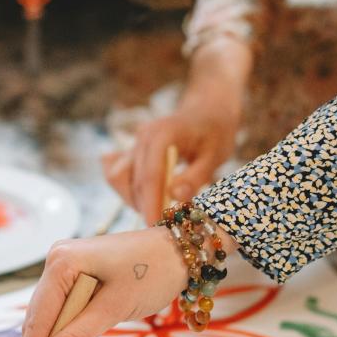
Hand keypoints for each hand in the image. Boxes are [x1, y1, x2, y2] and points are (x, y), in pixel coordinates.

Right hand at [6, 227, 190, 336]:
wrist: (182, 251)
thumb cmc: (153, 270)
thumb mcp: (115, 307)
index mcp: (61, 264)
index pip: (38, 321)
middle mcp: (58, 270)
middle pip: (45, 331)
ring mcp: (69, 282)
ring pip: (59, 336)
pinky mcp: (83, 294)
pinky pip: (74, 330)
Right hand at [103, 106, 239, 224]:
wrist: (207, 111)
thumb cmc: (215, 132)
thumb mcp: (215, 155)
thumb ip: (195, 176)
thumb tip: (175, 197)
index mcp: (163, 134)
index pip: (151, 175)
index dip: (151, 203)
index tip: (154, 225)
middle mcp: (143, 136)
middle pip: (134, 180)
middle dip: (145, 205)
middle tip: (164, 223)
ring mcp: (136, 142)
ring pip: (121, 178)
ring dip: (136, 198)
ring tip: (160, 209)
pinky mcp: (134, 151)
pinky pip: (122, 174)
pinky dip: (134, 190)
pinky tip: (152, 198)